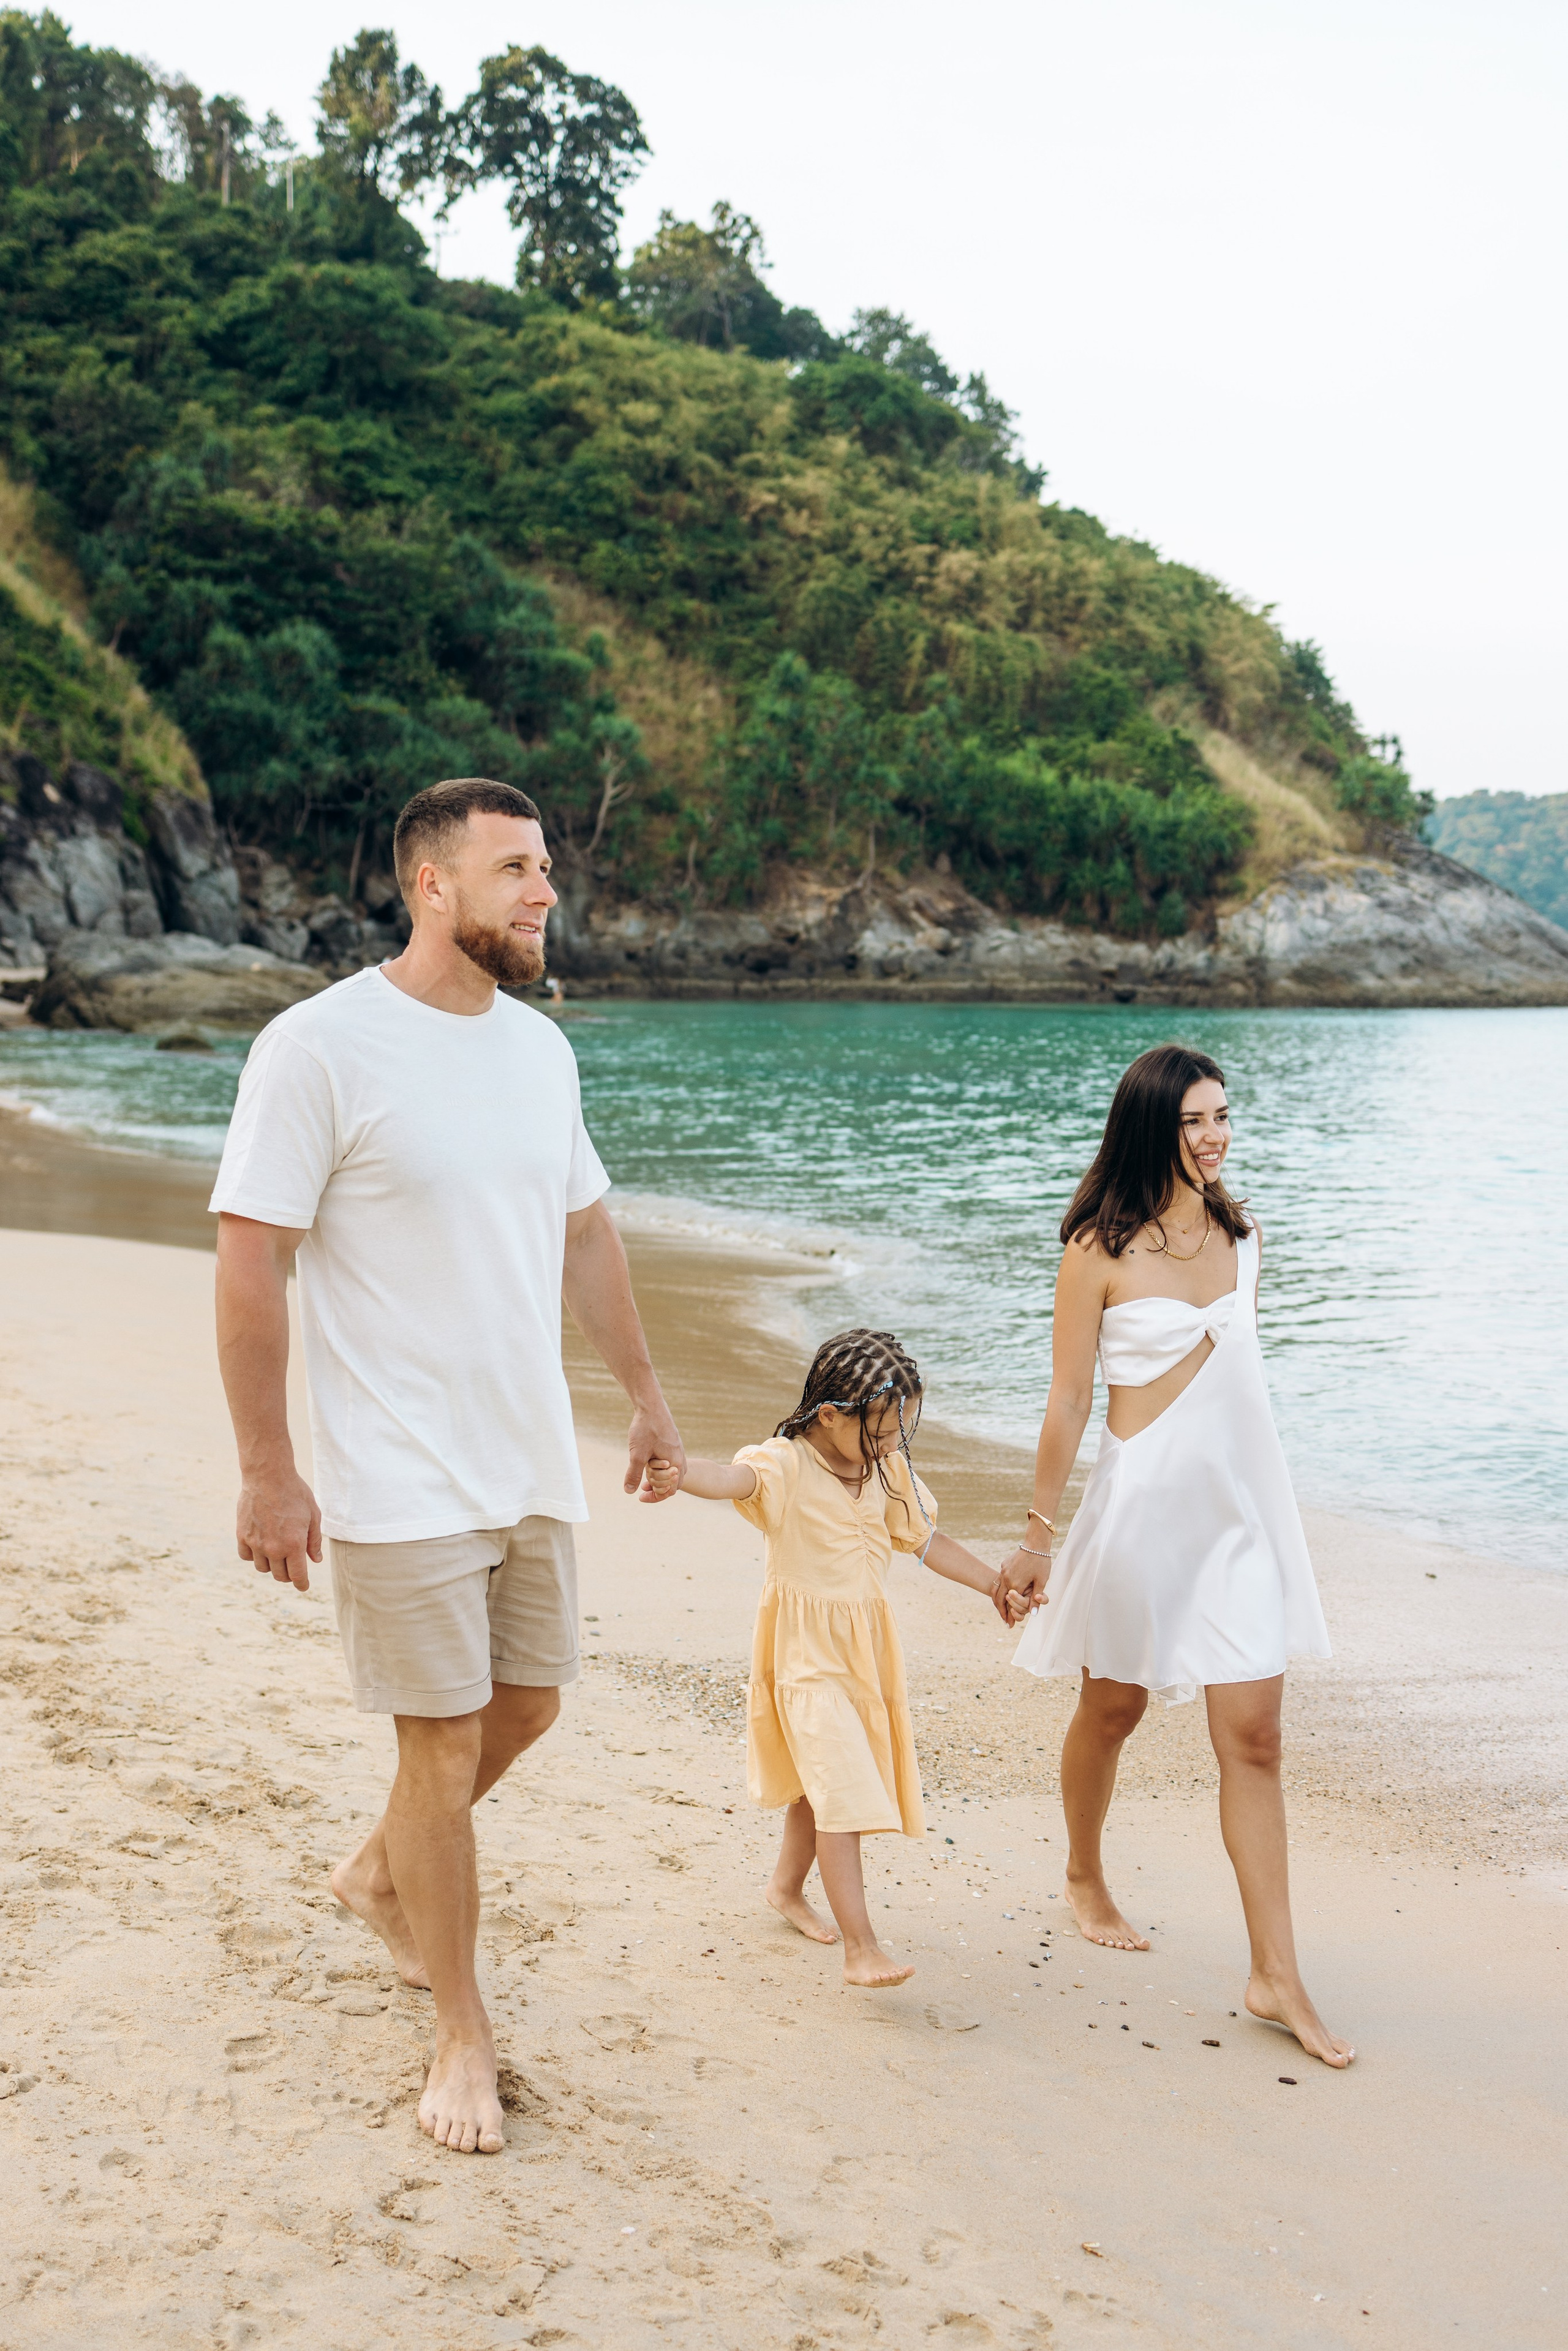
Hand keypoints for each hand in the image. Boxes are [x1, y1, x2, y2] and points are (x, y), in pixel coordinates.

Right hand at [236, 1459, 321, 1593]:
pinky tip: (261, 1546)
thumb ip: (313, 1540)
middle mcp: (274, 1548)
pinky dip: (254, 1556)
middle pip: (280, 1575)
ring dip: (271, 1565)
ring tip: (277, 1553)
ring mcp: (256, 1543)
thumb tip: (315, 1560)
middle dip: (288, 1574)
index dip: (302, 1584)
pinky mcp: (242, 1535)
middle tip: (292, 1566)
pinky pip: (246, 1556)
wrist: (267, 1476)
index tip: (303, 1586)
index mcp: (294, 1545)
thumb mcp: (313, 1515)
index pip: (297, 1576)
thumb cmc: (294, 1493)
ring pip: (262, 1568)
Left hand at [625, 1396, 685, 1498]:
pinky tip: (649, 1463)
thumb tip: (629, 1492)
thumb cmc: (646, 1429)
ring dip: (660, 1478)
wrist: (651, 1405)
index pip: (670, 1490)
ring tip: (645, 1477)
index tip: (641, 1497)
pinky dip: (661, 1468)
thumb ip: (634, 1474)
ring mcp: (678, 1449)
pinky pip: (671, 1461)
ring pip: (673, 1472)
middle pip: (674, 1483)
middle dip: (659, 1488)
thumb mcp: (637, 1455)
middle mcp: (680, 1457)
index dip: (656, 1497)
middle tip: (643, 1486)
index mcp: (675, 1463)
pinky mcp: (672, 1443)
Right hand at [993, 1545, 1048, 1622]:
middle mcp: (1006, 1578)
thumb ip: (1036, 1599)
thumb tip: (1033, 1615)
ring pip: (996, 1590)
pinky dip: (1000, 1590)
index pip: (1009, 1604)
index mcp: (1015, 1583)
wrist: (1035, 1543)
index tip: (1010, 1625)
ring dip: (998, 1601)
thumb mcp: (1041, 1582)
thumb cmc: (1041, 1562)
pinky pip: (999, 1581)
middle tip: (1005, 1621)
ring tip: (1001, 1610)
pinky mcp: (1004, 1566)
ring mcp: (1003, 1571)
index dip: (1009, 1615)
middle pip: (999, 1599)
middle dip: (1001, 1611)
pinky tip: (1004, 1594)